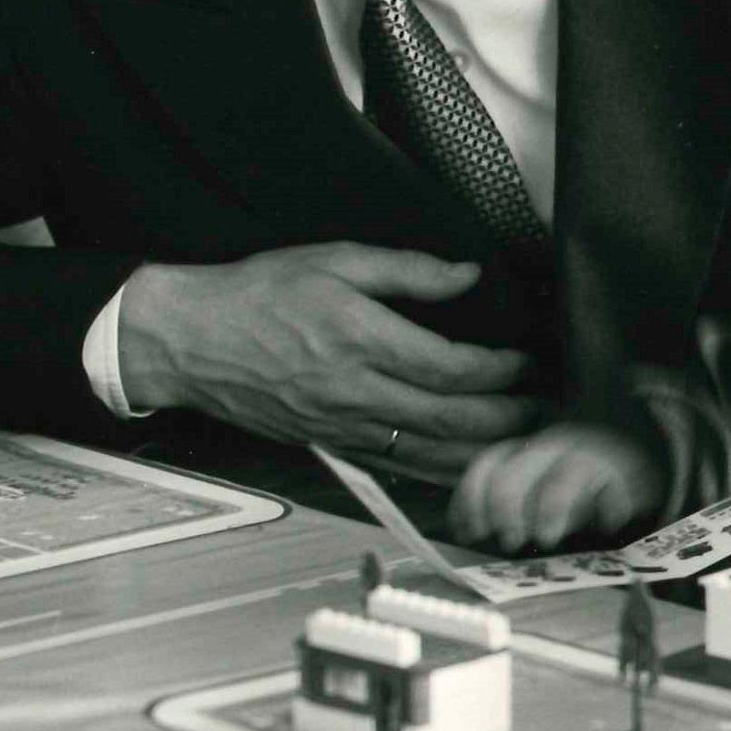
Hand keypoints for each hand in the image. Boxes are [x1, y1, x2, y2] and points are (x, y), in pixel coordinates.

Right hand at [116, 242, 538, 476]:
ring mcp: (340, 425)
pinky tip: (465, 469)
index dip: (498, 370)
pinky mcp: (328, 443)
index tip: (524, 361)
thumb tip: (466, 275)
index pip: (449, 368)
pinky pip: (394, 466)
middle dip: (503, 418)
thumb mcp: (334, 259)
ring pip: (425, 453)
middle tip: (540, 410)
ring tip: (519, 445)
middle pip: (447, 419)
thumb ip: (407, 270)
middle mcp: (353, 390)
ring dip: (479, 454)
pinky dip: (437, 472)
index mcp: (359, 338)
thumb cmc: (258, 293)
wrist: (190, 340)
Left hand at [449, 424, 662, 551]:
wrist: (641, 466)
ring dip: (549, 510)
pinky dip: (609, 508)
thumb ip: (507, 506)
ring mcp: (587, 457)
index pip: (488, 465)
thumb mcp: (538, 493)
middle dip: (505, 509)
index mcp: (526, 452)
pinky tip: (607, 524)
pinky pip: (614, 489)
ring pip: (561, 477)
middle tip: (510, 541)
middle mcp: (551, 449)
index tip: (470, 532)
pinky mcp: (623, 474)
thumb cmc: (578, 489)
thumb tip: (465, 529)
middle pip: (516, 471)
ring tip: (546, 538)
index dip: (472, 499)